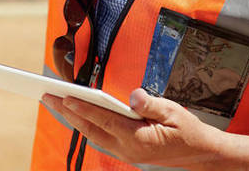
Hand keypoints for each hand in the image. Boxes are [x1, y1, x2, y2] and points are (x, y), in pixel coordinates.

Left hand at [43, 88, 224, 169]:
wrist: (201, 153)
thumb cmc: (188, 130)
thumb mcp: (173, 111)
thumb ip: (151, 103)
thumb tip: (133, 96)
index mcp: (139, 139)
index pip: (104, 120)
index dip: (83, 108)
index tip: (64, 97)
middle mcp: (128, 148)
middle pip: (90, 129)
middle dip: (67, 112)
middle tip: (47, 96)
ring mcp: (126, 152)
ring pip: (92, 134)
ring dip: (73, 119)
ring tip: (56, 101)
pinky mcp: (127, 151)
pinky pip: (100, 137)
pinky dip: (86, 124)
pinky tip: (77, 113)